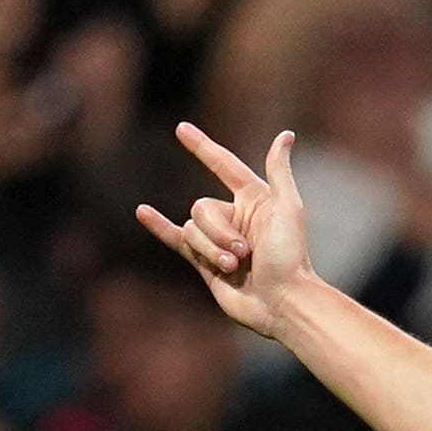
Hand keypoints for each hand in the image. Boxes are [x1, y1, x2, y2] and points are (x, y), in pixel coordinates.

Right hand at [136, 123, 312, 338]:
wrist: (281, 301)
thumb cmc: (290, 256)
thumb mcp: (287, 208)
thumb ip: (278, 172)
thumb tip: (286, 135)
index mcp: (255, 199)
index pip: (223, 165)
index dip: (202, 148)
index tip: (181, 129)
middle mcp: (236, 216)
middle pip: (202, 207)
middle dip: (219, 230)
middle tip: (246, 252)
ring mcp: (219, 239)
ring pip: (192, 229)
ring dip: (212, 249)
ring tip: (236, 266)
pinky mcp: (205, 262)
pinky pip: (176, 238)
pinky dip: (158, 226)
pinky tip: (142, 212)